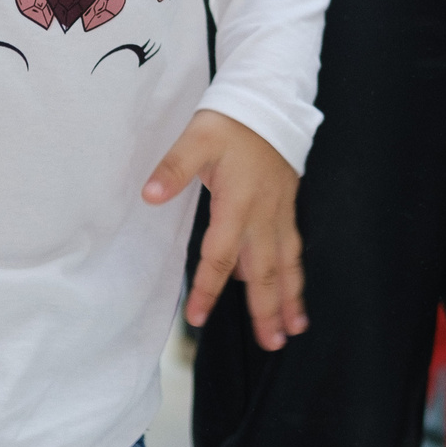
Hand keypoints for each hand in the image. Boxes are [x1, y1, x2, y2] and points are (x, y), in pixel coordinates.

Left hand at [144, 109, 306, 349]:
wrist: (270, 102)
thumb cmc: (231, 122)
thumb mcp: (196, 139)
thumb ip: (173, 169)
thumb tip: (149, 195)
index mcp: (237, 204)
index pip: (220, 257)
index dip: (209, 289)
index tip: (199, 319)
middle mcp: (262, 215)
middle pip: (264, 271)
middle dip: (267, 309)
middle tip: (272, 344)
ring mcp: (279, 213)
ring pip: (286, 264)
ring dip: (289, 298)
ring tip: (294, 328)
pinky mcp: (287, 207)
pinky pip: (293, 248)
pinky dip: (295, 274)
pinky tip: (294, 290)